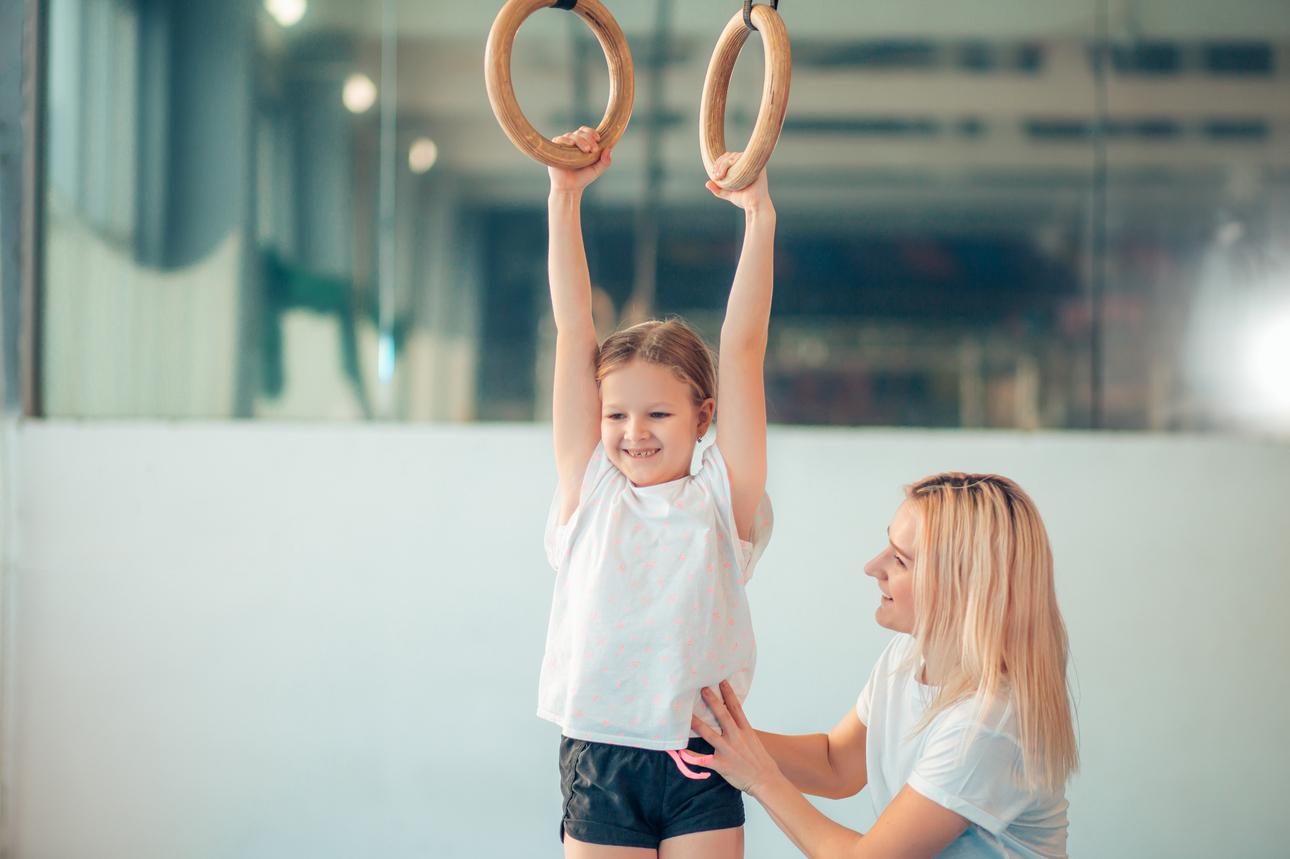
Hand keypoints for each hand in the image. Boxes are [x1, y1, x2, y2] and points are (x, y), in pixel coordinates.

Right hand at [549, 126, 611, 192]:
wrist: (569, 188)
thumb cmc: (582, 178)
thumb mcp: (597, 170)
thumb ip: (605, 161)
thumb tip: (609, 149)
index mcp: (582, 144)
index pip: (586, 132)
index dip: (592, 132)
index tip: (598, 139)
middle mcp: (572, 143)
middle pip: (580, 132)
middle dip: (589, 138)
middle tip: (594, 149)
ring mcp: (563, 146)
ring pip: (571, 135)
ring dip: (580, 140)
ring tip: (587, 150)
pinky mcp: (555, 150)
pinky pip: (559, 140)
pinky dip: (566, 140)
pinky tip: (572, 144)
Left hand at [682, 680, 782, 795]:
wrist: (766, 780)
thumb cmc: (760, 760)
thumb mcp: (753, 740)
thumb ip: (741, 728)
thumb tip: (732, 717)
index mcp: (745, 730)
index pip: (736, 708)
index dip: (729, 693)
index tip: (721, 680)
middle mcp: (737, 737)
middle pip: (723, 716)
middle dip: (712, 702)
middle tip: (702, 689)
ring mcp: (729, 751)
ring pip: (710, 734)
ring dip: (697, 724)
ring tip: (686, 715)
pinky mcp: (722, 765)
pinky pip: (704, 760)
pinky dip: (692, 756)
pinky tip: (681, 752)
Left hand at [705, 153, 771, 212]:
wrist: (754, 206)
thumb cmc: (744, 200)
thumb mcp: (728, 193)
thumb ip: (718, 189)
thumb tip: (707, 183)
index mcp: (743, 166)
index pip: (729, 157)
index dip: (719, 162)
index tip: (713, 173)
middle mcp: (749, 163)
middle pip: (731, 155)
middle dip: (720, 163)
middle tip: (715, 176)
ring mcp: (754, 163)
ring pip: (735, 156)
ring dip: (723, 164)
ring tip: (718, 176)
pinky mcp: (756, 165)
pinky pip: (743, 158)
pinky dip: (731, 163)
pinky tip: (725, 173)